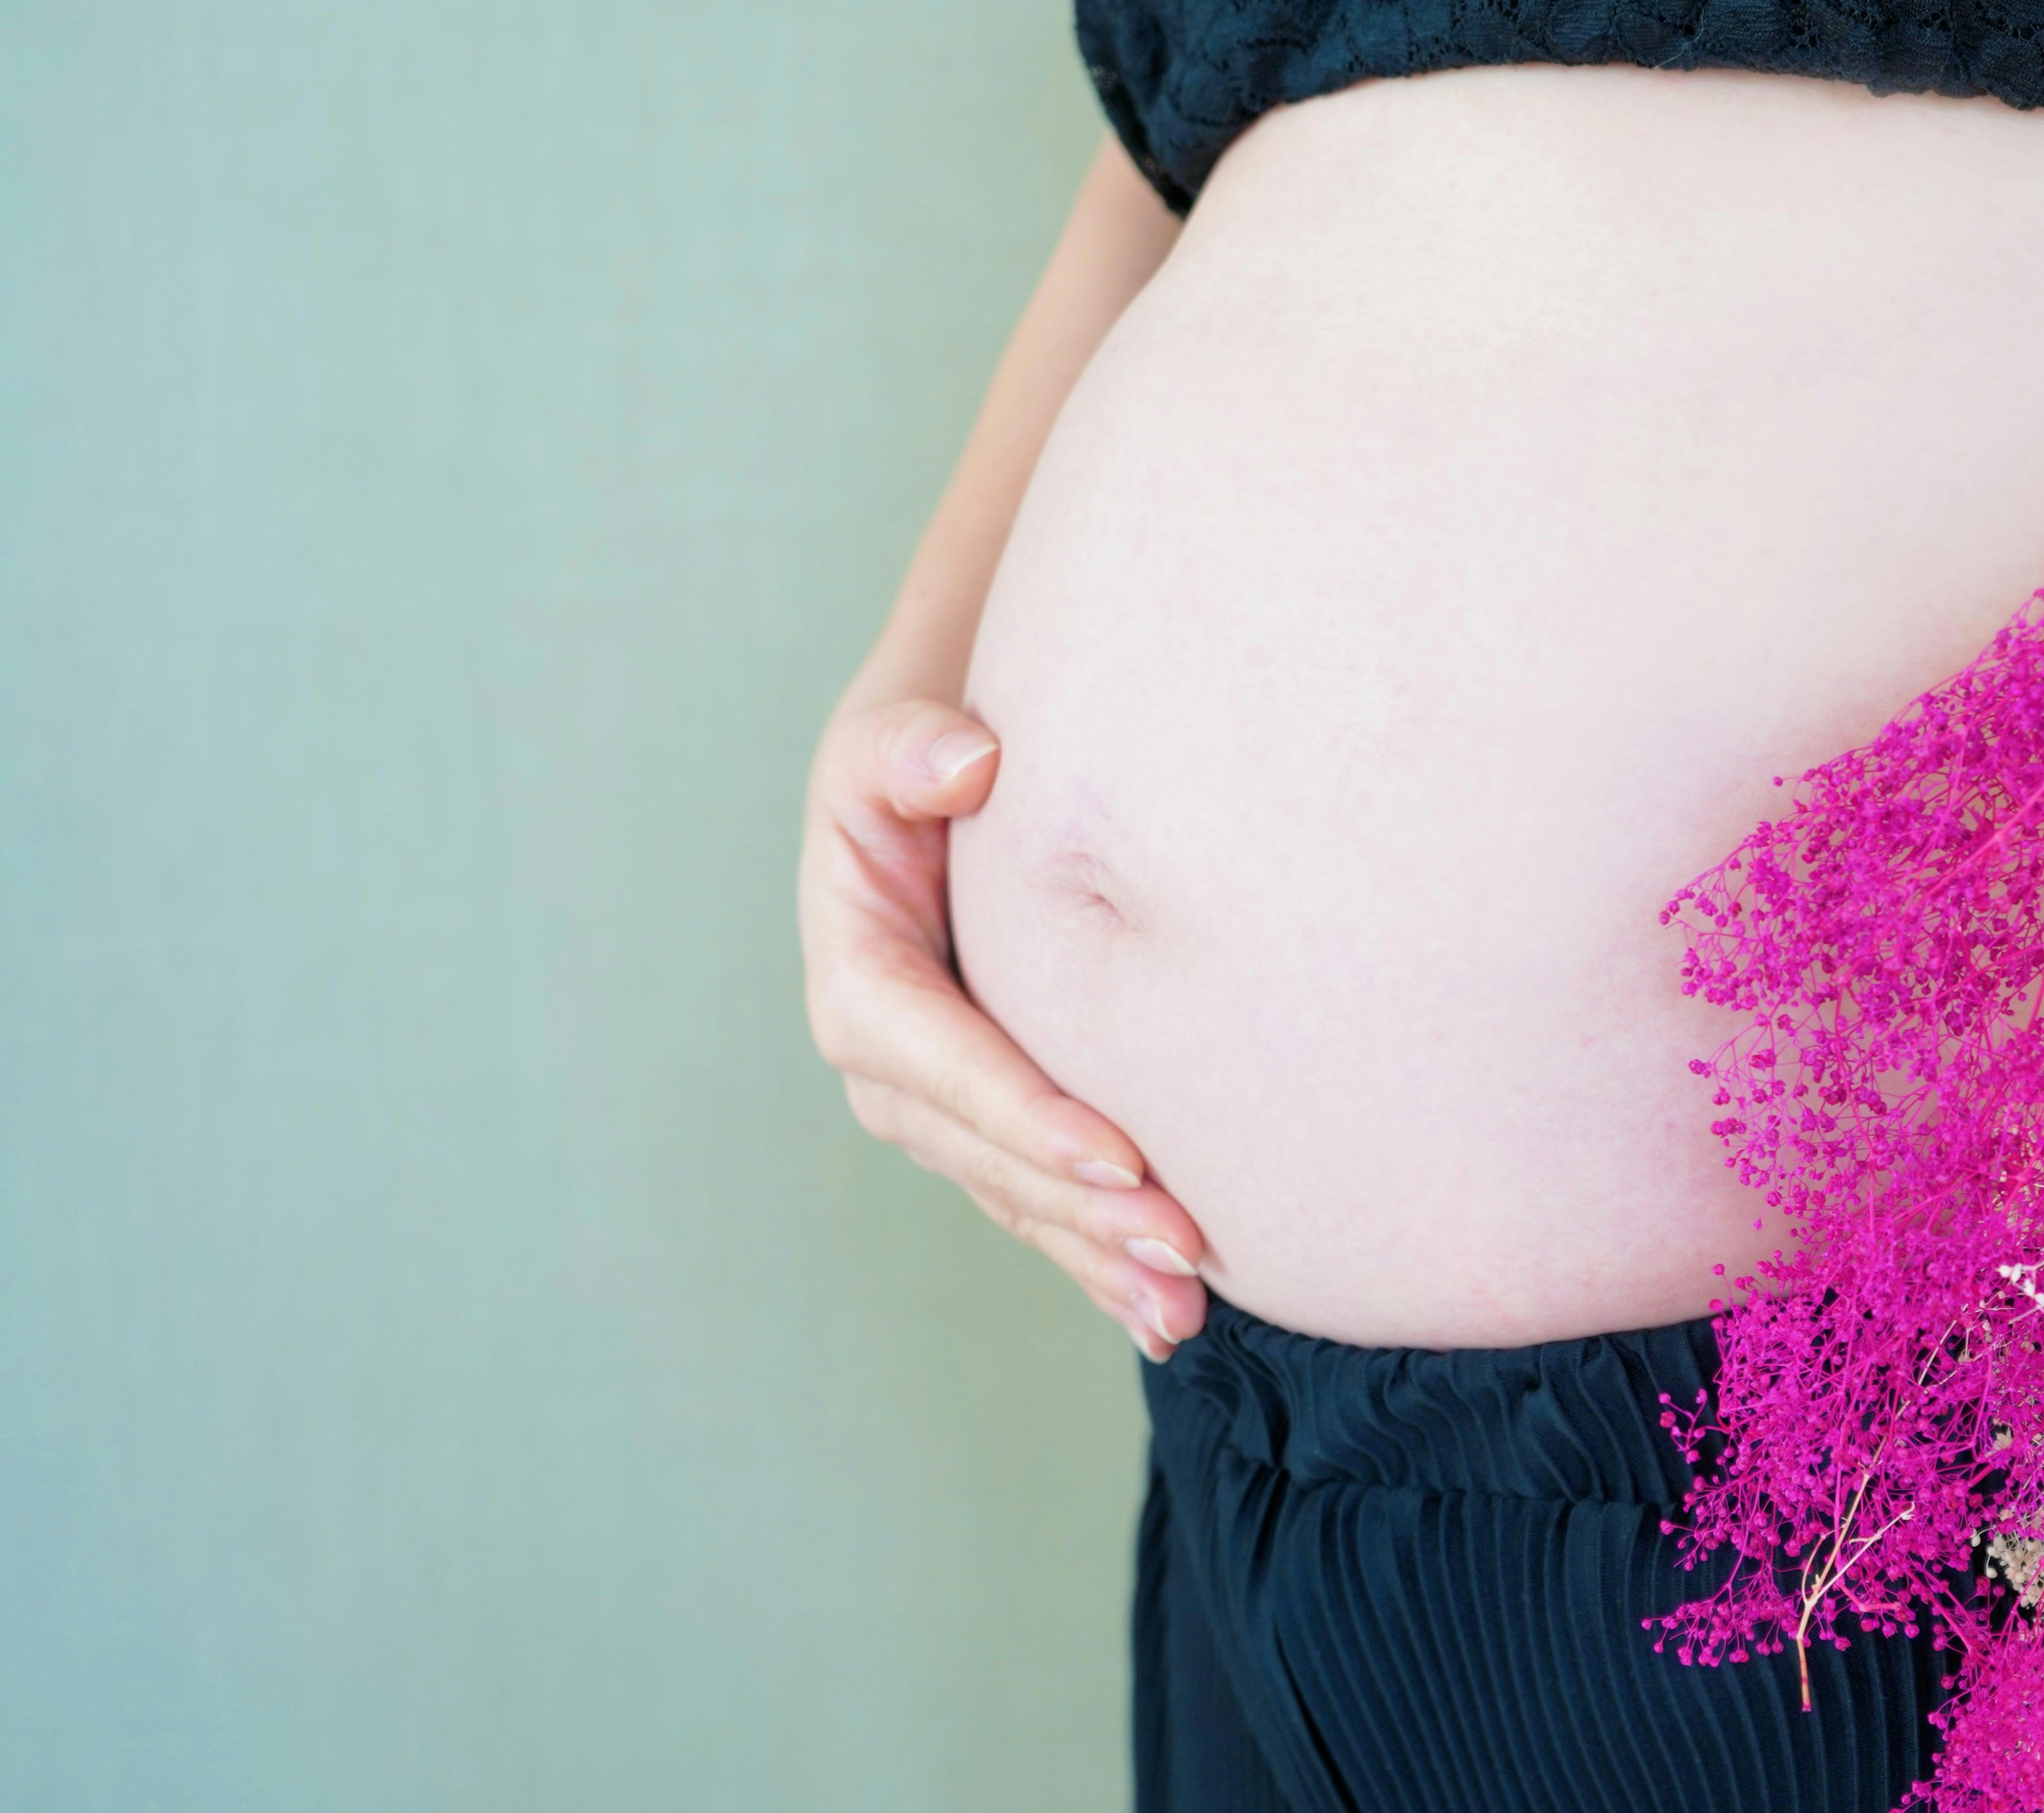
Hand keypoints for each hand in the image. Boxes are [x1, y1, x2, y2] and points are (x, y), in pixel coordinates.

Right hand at [800, 698, 1208, 1360]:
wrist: (954, 775)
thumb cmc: (933, 745)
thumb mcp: (899, 726)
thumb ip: (915, 745)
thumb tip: (965, 764)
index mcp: (858, 974)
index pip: (936, 1057)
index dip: (1020, 1111)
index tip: (1118, 1153)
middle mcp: (888, 1061)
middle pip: (984, 1151)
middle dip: (1079, 1211)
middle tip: (1184, 1250)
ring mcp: (937, 1106)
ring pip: (1017, 1197)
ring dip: (1097, 1259)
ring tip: (1185, 1311)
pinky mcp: (990, 1124)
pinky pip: (1040, 1202)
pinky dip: (1098, 1259)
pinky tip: (1163, 1317)